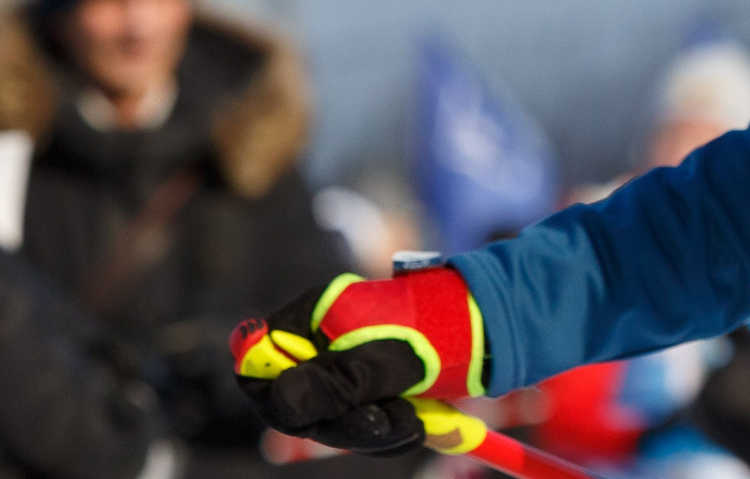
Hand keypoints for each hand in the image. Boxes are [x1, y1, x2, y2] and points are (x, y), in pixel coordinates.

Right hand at [231, 268, 486, 454]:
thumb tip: (280, 401)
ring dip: (368, 432)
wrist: (491, 328)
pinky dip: (386, 433)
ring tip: (409, 419)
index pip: (259, 358)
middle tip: (378, 423)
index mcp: (313, 316)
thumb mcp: (383, 359)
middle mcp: (322, 341)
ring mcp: (346, 365)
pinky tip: (416, 422)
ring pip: (331, 420)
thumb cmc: (435, 329)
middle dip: (336, 422)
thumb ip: (333, 383)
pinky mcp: (371, 388)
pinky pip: (361, 425)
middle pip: (295, 401)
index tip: (301, 414)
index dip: (270, 391)